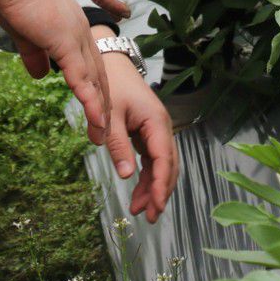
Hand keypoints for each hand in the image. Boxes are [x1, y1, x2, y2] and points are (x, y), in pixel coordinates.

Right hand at [0, 0, 111, 145]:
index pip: (90, 66)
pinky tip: (95, 117)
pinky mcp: (65, 41)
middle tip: (106, 133)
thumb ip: (35, 54)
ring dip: (100, 109)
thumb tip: (39, 75)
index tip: (98, 112)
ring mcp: (76, 37)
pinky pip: (80, 77)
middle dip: (104, 106)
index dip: (95, 91)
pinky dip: (90, 99)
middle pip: (99, 77)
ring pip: (94, 80)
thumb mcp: (25, 32)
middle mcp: (82, 34)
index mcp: (74, 31)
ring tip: (104, 135)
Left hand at [94, 26, 177, 222]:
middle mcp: (163, 127)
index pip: (164, 159)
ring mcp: (158, 131)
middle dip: (160, 192)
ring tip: (139, 210)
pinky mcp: (149, 133)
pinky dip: (148, 177)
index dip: (161, 185)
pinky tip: (139, 193)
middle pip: (169, 166)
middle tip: (148, 217)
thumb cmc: (111, 85)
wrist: (112, 63)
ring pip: (162, 165)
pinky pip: (153, 159)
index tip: (155, 206)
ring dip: (154, 188)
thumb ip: (118, 145)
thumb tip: (125, 175)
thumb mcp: (110, 116)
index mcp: (157, 122)